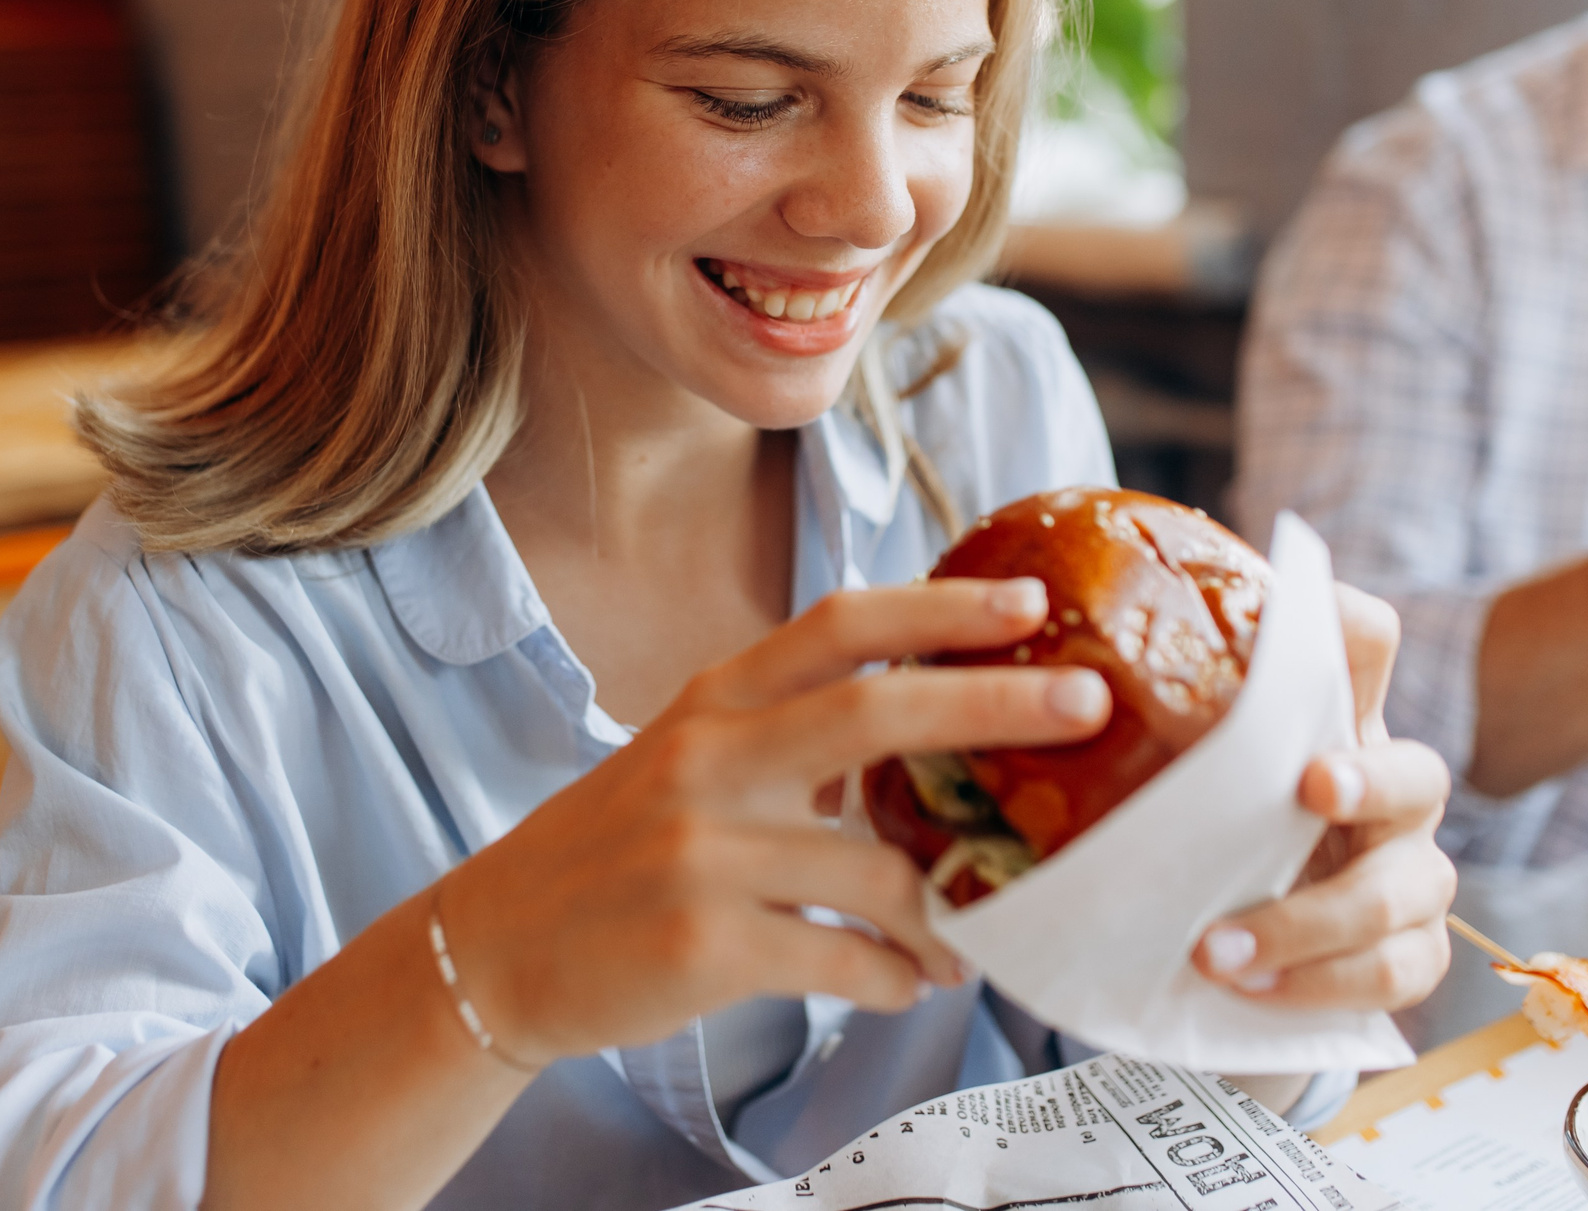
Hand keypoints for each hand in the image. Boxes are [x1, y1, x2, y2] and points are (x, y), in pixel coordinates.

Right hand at [438, 580, 1111, 1064]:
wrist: (498, 947)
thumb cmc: (619, 848)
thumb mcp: (691, 759)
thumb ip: (792, 729)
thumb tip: (935, 716)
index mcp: (714, 701)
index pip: (837, 625)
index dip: (939, 608)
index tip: (1031, 604)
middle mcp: (707, 760)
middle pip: (874, 713)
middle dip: (994, 705)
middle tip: (1088, 703)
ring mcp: (702, 852)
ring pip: (879, 873)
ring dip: (951, 914)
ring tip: (971, 940)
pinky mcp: (703, 944)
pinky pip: (847, 962)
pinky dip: (895, 978)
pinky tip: (902, 982)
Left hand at [1191, 584, 1454, 1008]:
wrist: (1222, 948)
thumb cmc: (1199, 832)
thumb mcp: (1176, 772)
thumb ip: (1157, 725)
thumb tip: (1053, 665)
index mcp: (1337, 723)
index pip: (1366, 646)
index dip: (1345, 624)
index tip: (1298, 621)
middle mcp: (1391, 789)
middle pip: (1418, 771)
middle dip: (1369, 779)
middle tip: (1311, 786)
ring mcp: (1410, 873)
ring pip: (1403, 890)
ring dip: (1309, 920)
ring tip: (1216, 950)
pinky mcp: (1411, 952)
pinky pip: (1399, 970)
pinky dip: (1322, 984)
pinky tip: (1251, 988)